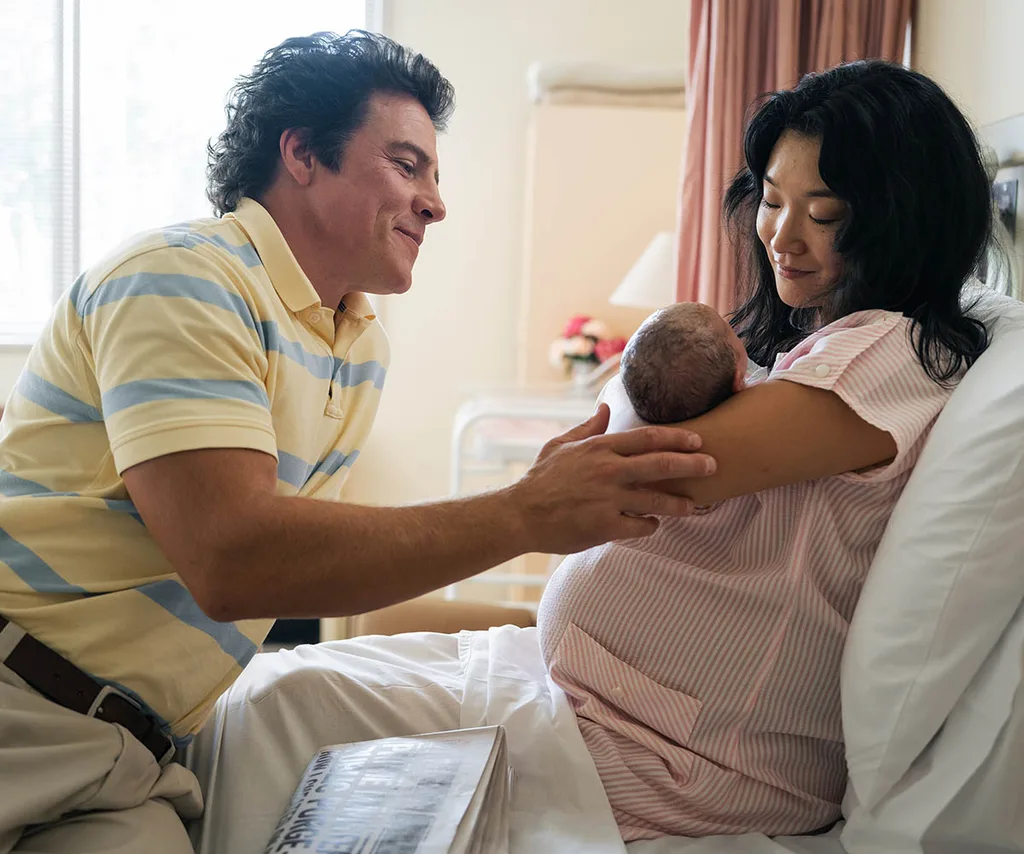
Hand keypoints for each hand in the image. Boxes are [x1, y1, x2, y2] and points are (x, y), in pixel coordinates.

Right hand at [506, 404, 715, 553]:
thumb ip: (588, 428)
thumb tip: (606, 407)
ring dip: (679, 502)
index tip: (697, 440)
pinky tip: (653, 525)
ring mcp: (608, 499)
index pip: (647, 438)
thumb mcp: (561, 446)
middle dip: (691, 464)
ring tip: (693, 505)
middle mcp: (608, 471)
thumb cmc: (540, 480)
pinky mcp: (605, 526)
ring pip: (656, 499)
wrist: (520, 515)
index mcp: (599, 448)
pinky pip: (640, 526)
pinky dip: (650, 526)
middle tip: (712, 466)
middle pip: (661, 464)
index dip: (676, 438)